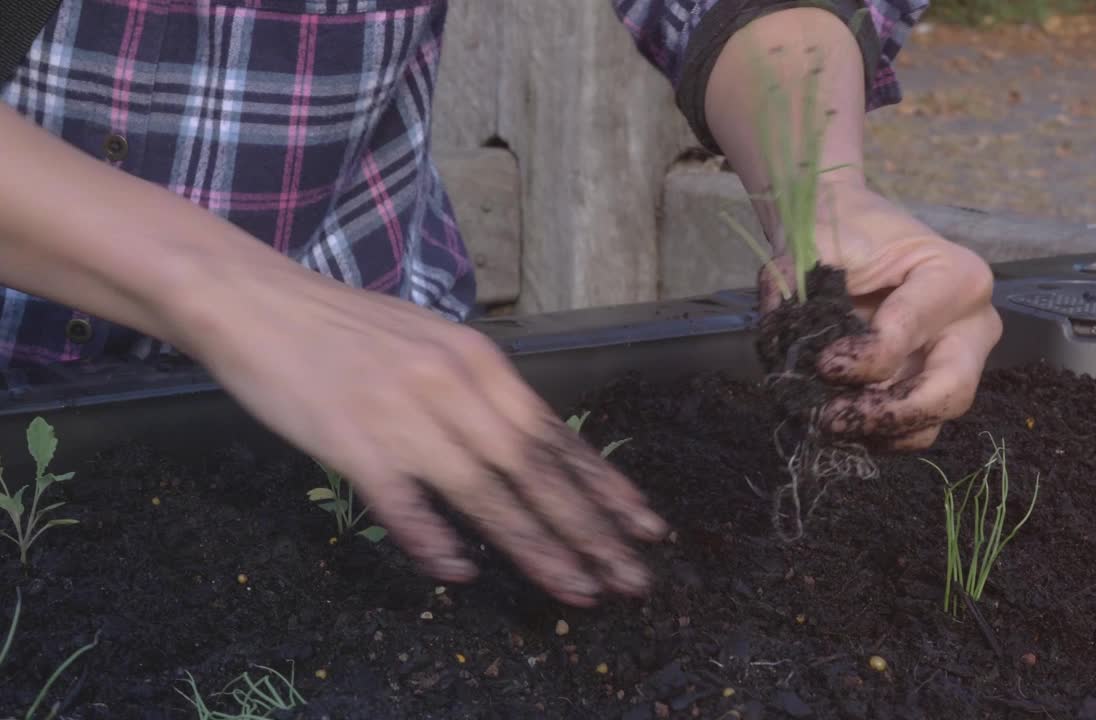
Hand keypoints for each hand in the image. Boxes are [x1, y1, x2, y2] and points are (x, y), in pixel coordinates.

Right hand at [186, 264, 667, 606]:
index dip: (603, 484)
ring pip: (485, 493)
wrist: (258, 300)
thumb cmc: (348, 328)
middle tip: (632, 576)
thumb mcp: (432, 344)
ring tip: (577, 588)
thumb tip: (526, 445)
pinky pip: (401, 503)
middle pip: (534, 469)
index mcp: (478, 362)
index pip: (555, 433)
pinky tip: (461, 572)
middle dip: (590, 529)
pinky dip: (432, 539)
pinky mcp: (350, 442)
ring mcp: (403, 415)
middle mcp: (453, 386)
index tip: (645, 524)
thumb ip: (479, 392)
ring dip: (536, 547)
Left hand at [758, 186, 1001, 450]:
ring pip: (933, 422)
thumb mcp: (818, 244)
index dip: (864, 359)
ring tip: (829, 421)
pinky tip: (840, 420)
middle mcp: (971, 325)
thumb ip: (798, 288)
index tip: (821, 363)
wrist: (847, 230)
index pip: (911, 332)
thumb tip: (782, 344)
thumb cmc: (841, 230)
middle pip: (950, 391)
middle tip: (832, 418)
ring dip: (879, 432)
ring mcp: (958, 361)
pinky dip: (876, 435)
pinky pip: (914, 430)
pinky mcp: (932, 387)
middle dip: (888, 413)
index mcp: (956, 276)